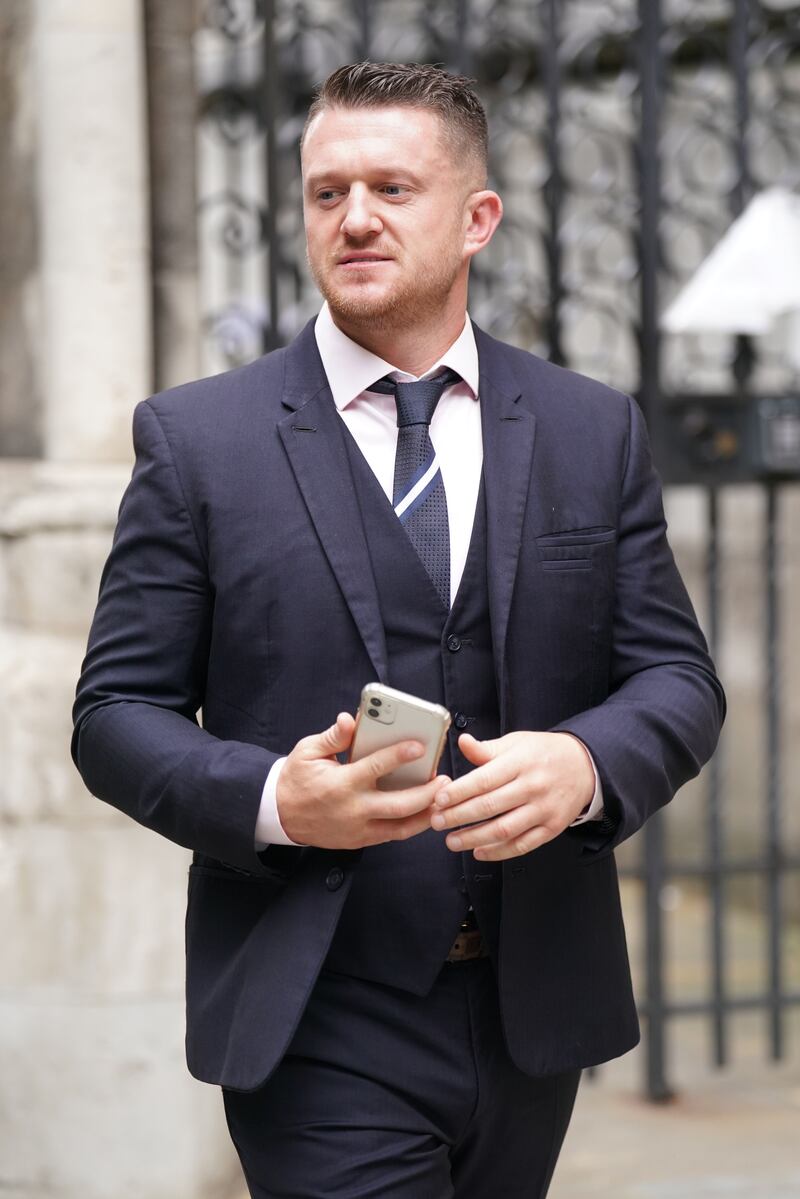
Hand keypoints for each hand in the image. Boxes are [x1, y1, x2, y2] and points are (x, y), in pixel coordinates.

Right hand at [276, 711, 449, 848]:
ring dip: (426, 814)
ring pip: (401, 828)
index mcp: (341, 784)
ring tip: (443, 799)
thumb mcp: (308, 752)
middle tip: (445, 780)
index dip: (400, 755)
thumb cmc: (296, 779)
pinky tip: (424, 812)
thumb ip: (334, 737)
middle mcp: (353, 809)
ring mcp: (358, 829)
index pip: (376, 768)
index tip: (420, 746)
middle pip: (400, 805)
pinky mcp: (360, 840)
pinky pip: (392, 835)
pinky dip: (411, 825)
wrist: (280, 815)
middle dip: (427, 793)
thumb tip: (350, 720)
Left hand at [429, 731, 594, 860]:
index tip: (439, 800)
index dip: (459, 792)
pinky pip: (522, 845)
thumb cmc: (543, 753)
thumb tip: (462, 742)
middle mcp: (533, 786)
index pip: (484, 779)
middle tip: (437, 822)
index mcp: (521, 762)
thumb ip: (487, 749)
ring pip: (504, 830)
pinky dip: (499, 852)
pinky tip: (479, 852)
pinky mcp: (552, 828)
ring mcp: (544, 809)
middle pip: (490, 806)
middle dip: (459, 817)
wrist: (584, 766)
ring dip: (474, 839)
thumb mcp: (516, 743)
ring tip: (452, 841)